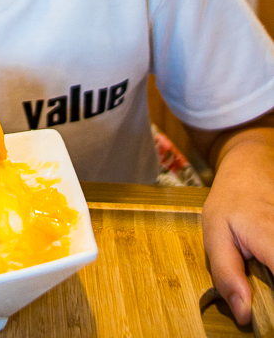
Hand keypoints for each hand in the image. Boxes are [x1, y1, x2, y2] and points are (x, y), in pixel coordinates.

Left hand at [202, 128, 273, 323]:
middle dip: (271, 289)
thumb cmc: (230, 200)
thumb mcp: (215, 233)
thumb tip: (244, 315)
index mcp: (269, 236)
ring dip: (272, 274)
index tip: (265, 313)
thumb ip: (227, 274)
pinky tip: (267, 261)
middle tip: (260, 287)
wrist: (250, 167)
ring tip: (261, 269)